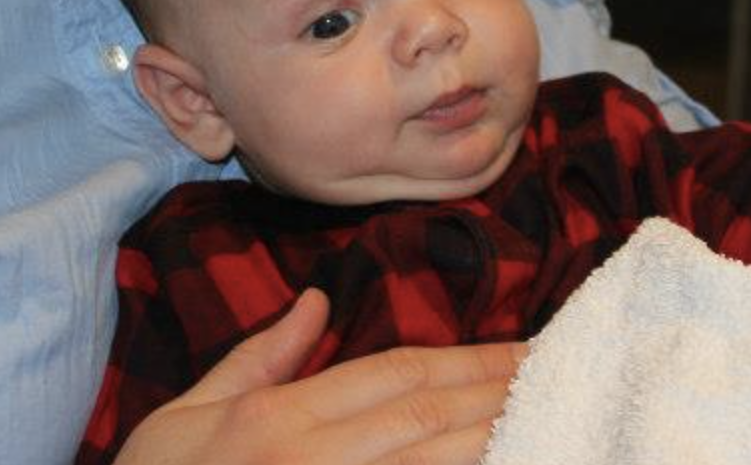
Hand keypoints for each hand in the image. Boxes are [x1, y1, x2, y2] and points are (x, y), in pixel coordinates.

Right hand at [113, 288, 524, 464]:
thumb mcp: (186, 419)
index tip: (524, 347)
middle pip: (429, 415)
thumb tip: (314, 302)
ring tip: (558, 412)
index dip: (468, 360)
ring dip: (500, 437)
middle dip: (501, 388)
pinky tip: (504, 460)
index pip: (396, 374)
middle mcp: (314, 459)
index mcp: (278, 417)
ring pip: (436, 464)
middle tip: (564, 367)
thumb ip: (255, 359)